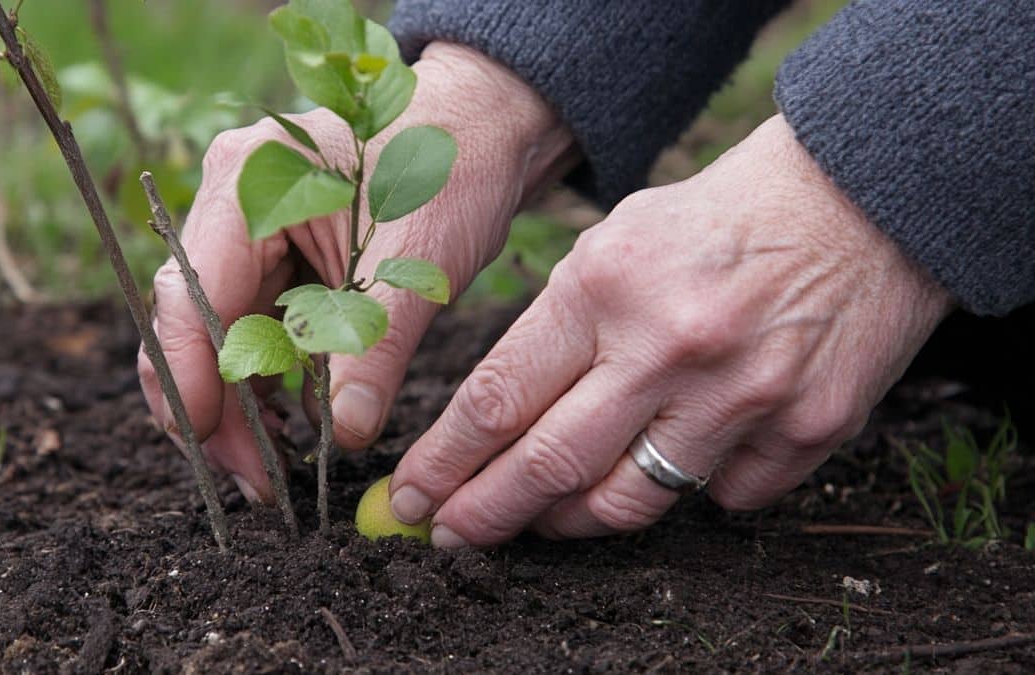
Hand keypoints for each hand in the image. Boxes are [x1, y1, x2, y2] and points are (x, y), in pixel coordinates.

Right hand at [138, 43, 573, 500]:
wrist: (480, 127)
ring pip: (215, 339)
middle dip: (213, 410)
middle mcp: (227, 207)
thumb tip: (343, 435)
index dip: (193, 381)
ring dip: (238, 407)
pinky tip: (293, 431)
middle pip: (188, 327)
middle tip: (256, 482)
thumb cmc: (449, 166)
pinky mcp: (273, 260)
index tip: (217, 448)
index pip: (189, 298)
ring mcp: (245, 234)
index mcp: (244, 184)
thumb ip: (374, 348)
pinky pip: (251, 332)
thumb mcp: (415, 261)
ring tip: (275, 472)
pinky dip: (267, 384)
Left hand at [388, 114, 953, 546]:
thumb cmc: (718, 219)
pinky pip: (724, 497)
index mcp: (605, 286)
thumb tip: (499, 424)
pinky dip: (691, 489)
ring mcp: (744, 393)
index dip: (443, 462)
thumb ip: (559, 330)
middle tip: (449, 538)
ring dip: (571, 521)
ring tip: (544, 518)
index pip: (498, 399)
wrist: (860, 197)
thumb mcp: (613, 243)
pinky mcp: (809, 427)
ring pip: (629, 503)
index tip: (412, 497)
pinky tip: (680, 459)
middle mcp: (669, 346)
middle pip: (548, 466)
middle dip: (484, 515)